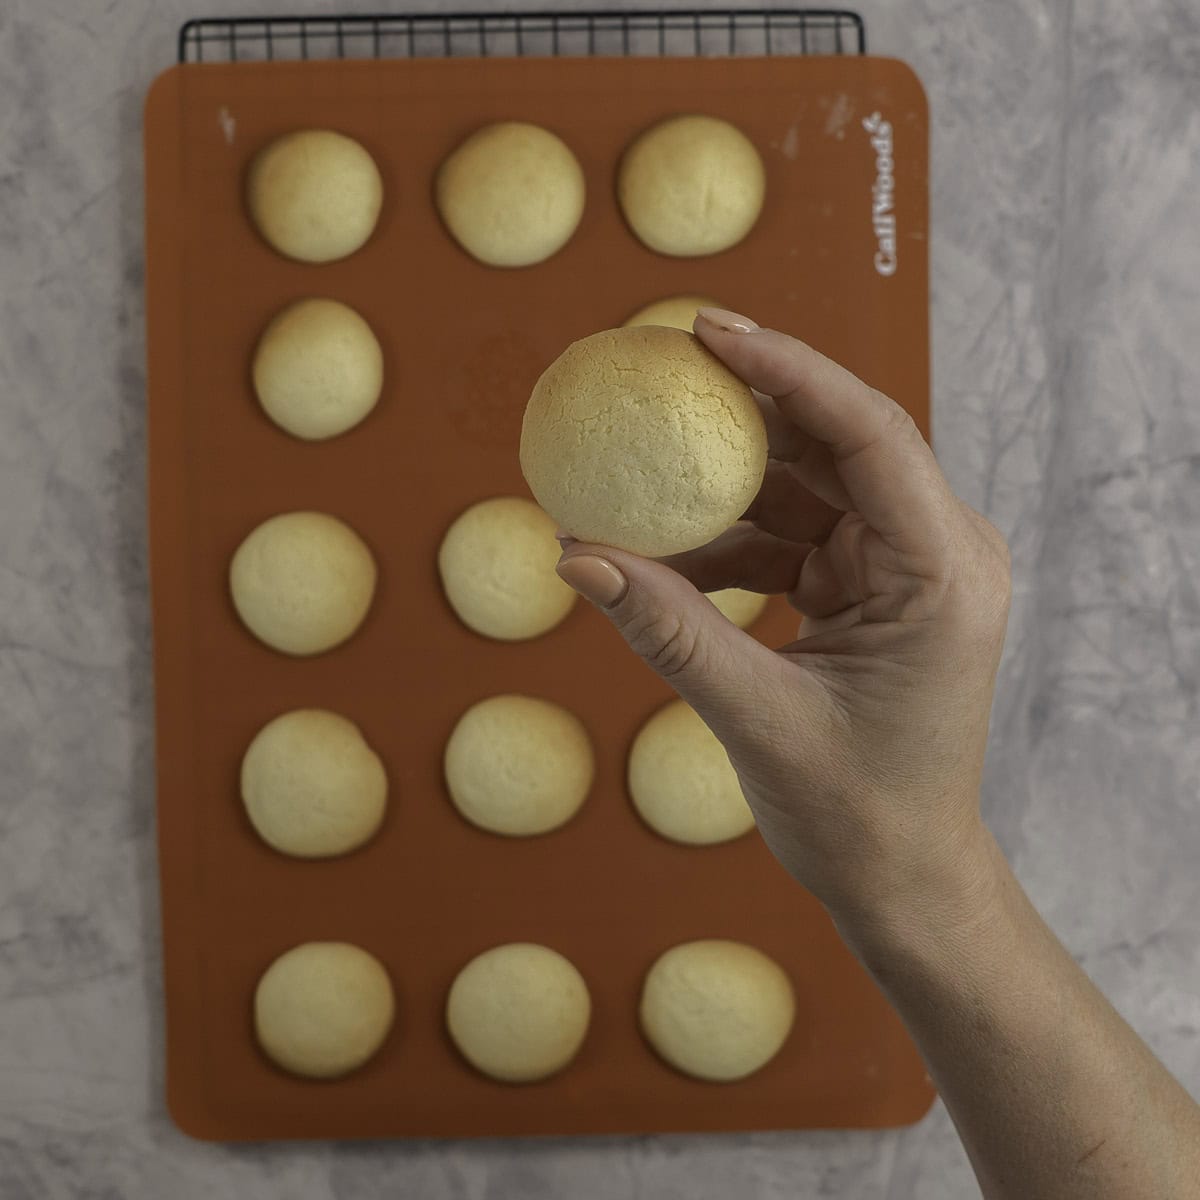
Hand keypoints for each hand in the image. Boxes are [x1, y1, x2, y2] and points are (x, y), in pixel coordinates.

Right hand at [556, 309, 1011, 924]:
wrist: (903, 878)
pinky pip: (791, 536)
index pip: (869, 433)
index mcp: (943, 572)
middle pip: (836, 443)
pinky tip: (663, 560)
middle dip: (745, 412)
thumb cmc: (858, 814)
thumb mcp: (755, 716)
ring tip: (638, 483)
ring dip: (723, 488)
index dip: (788, 370)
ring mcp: (904, 568)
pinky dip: (727, 543)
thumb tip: (574, 555)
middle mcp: (937, 553)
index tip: (706, 332)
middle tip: (658, 375)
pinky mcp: (869, 588)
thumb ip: (666, 629)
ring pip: (806, 487)